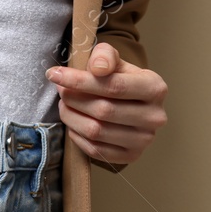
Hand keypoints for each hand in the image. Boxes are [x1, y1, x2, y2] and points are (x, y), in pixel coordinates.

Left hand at [47, 42, 167, 166]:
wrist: (134, 106)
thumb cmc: (123, 81)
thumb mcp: (116, 61)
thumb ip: (105, 55)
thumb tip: (97, 68)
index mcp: (155, 88)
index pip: (113, 86)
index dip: (80, 80)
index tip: (55, 74)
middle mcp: (154, 117)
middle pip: (103, 110)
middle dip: (74, 99)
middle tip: (60, 91)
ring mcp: (143, 140)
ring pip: (96, 131)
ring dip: (72, 117)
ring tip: (64, 105)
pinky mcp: (131, 156)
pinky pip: (95, 149)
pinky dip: (77, 136)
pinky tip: (73, 123)